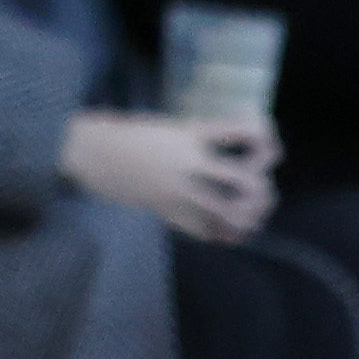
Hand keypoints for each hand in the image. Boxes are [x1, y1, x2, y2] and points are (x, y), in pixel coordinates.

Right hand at [62, 107, 276, 242]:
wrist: (89, 152)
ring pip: (227, 210)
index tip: (269, 145)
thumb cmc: (129, 134)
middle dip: (261, 189)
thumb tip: (235, 148)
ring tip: (251, 216)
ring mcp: (177, 189)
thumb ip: (200, 137)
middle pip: (244, 180)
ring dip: (247, 216)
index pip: (243, 132)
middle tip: (262, 191)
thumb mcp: (169, 126)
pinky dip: (220, 233)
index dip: (266, 138)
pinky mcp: (164, 209)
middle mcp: (188, 162)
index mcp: (191, 132)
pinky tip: (227, 232)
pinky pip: (201, 229)